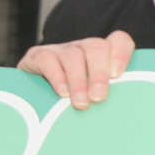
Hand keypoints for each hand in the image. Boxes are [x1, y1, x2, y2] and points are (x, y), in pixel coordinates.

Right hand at [17, 31, 134, 109]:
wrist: (33, 103)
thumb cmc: (74, 102)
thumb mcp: (94, 97)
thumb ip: (108, 97)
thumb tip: (122, 114)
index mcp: (101, 55)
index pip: (118, 41)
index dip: (121, 54)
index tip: (117, 75)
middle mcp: (82, 48)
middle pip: (96, 47)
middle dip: (99, 74)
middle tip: (99, 98)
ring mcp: (60, 50)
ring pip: (73, 55)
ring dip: (79, 81)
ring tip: (81, 103)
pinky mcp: (37, 56)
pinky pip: (48, 59)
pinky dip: (57, 77)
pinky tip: (62, 93)